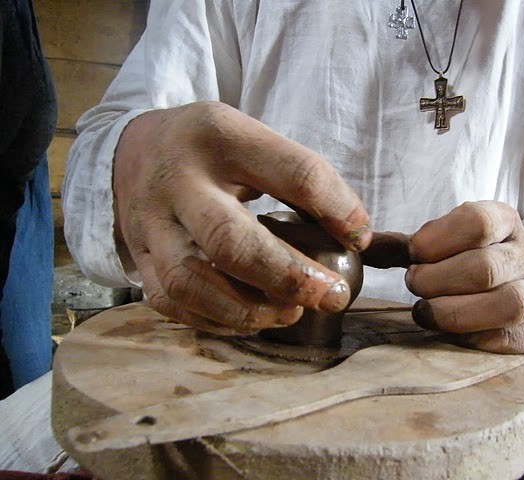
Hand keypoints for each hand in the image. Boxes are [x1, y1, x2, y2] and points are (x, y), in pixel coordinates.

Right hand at [113, 101, 370, 334]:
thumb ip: (299, 180)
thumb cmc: (211, 149)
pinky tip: (250, 320)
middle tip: (330, 296)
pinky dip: (214, 321)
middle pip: (230, 240)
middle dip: (287, 277)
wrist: (134, 149)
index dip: (338, 210)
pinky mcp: (138, 257)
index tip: (359, 239)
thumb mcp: (252, 139)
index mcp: (221, 137)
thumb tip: (354, 236)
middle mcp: (180, 180)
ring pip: (190, 282)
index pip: (294, 174)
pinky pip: (170, 302)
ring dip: (247, 310)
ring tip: (290, 313)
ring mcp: (151, 223)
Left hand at [404, 201, 523, 353]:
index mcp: (504, 221)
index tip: (413, 253)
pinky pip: (522, 339)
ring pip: (508, 305)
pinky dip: (482, 339)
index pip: (478, 222)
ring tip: (425, 312)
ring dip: (455, 313)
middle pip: (486, 268)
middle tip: (414, 285)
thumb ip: (403, 246)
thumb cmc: (473, 257)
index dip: (437, 240)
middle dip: (437, 281)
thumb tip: (360, 247)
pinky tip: (455, 335)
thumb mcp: (444, 241)